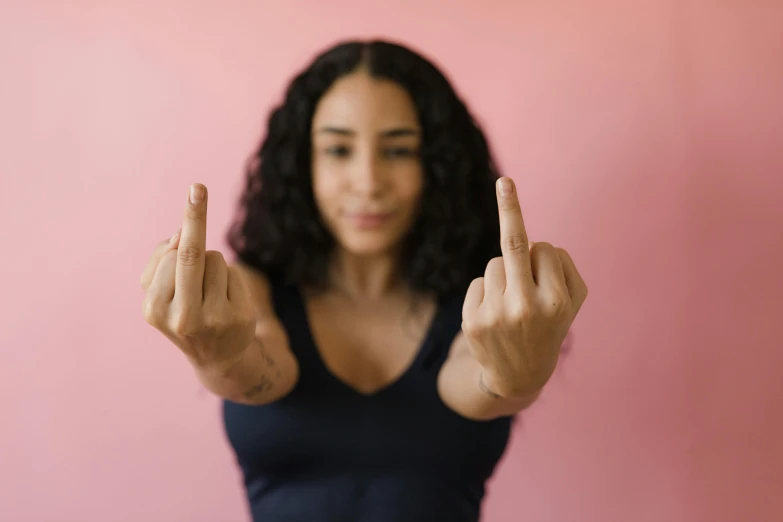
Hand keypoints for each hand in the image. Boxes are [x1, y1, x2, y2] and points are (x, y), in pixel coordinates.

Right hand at [140, 184, 255, 371]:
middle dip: (194, 217)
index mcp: (154, 309)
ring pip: (215, 259)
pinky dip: (230, 276)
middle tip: (197, 187)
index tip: (195, 191)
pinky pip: (234, 272)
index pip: (170, 256)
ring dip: (213, 264)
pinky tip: (225, 298)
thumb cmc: (184, 311)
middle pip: (190, 255)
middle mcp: (182, 317)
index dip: (187, 224)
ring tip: (208, 290)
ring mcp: (213, 319)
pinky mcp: (238, 318)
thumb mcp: (162, 293)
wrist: (217, 356)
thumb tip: (181, 234)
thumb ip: (163, 260)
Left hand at [461, 177, 587, 397]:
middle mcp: (527, 308)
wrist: (518, 376)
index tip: (540, 255)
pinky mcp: (473, 322)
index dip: (543, 255)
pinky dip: (486, 292)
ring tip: (511, 305)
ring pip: (495, 264)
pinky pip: (478, 282)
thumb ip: (563, 268)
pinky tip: (494, 316)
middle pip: (514, 245)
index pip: (544, 249)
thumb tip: (533, 241)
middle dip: (511, 208)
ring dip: (504, 275)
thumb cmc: (549, 326)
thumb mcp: (572, 303)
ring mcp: (497, 315)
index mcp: (557, 302)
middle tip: (505, 182)